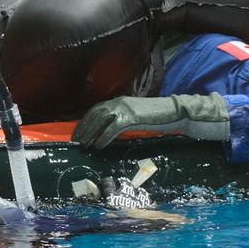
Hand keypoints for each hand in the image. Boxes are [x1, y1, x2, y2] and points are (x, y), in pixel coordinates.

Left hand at [72, 94, 229, 150]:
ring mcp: (124, 108)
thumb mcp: (134, 115)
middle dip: (83, 129)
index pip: (95, 110)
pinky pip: (112, 129)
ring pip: (100, 121)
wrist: (172, 111)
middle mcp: (117, 102)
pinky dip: (103, 138)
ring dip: (90, 134)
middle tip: (76, 142)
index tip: (77, 133)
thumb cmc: (154, 115)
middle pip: (94, 115)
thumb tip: (106, 131)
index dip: (84, 122)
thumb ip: (120, 119)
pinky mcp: (131, 117)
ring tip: (84, 145)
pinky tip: (98, 146)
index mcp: (117, 101)